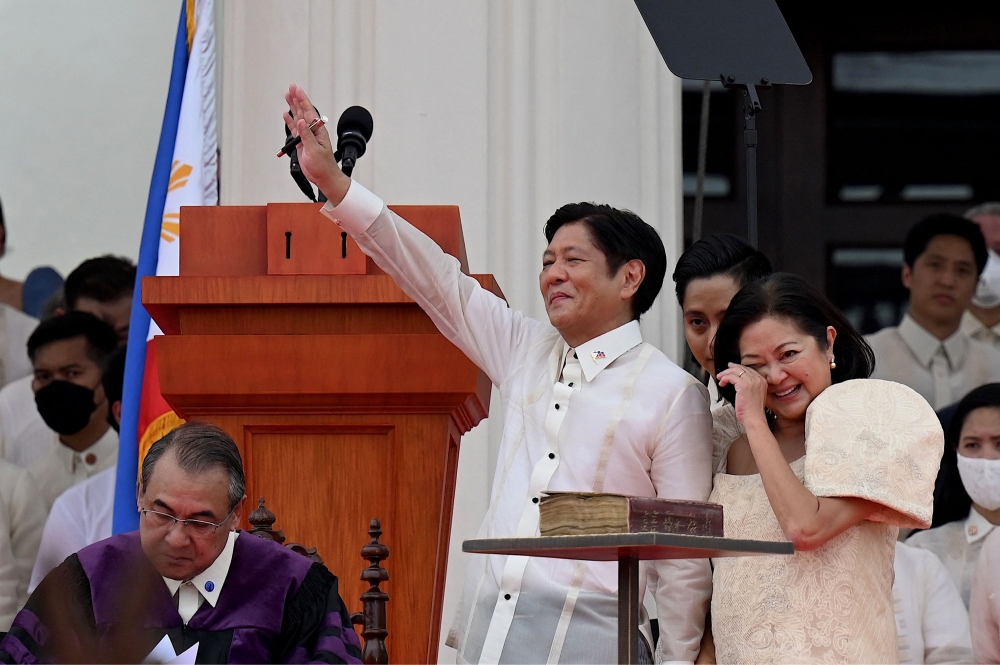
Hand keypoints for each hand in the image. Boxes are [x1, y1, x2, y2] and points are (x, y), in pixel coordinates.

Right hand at [283, 84, 350, 203]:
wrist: (324, 177)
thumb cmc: (324, 166)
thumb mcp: (315, 150)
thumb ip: (307, 136)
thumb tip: (301, 121)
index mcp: (318, 131)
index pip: (309, 111)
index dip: (302, 99)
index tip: (296, 89)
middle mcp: (312, 131)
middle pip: (303, 111)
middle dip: (297, 99)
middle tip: (291, 88)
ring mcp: (307, 137)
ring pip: (298, 118)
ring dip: (293, 108)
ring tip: (288, 97)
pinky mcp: (301, 143)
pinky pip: (295, 130)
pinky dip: (290, 122)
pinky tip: (286, 116)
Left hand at [716, 362, 767, 426]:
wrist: (754, 418)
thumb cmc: (753, 411)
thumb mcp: (755, 395)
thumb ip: (750, 386)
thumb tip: (739, 382)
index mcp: (762, 381)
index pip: (749, 370)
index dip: (739, 368)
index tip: (731, 368)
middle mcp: (758, 379)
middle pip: (742, 368)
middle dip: (730, 368)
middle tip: (723, 371)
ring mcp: (751, 381)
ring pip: (735, 371)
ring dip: (725, 373)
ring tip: (720, 378)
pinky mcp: (743, 385)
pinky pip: (730, 377)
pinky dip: (724, 378)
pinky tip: (722, 383)